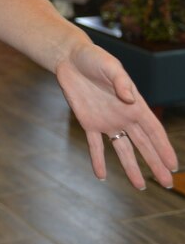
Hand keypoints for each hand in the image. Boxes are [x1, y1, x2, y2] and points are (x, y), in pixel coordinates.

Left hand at [56, 43, 178, 188]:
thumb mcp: (110, 66)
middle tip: (167, 184)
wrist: (69, 58)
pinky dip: (97, 160)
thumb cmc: (94, 58)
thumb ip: (121, 82)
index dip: (163, 148)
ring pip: (122, 149)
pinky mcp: (88, 122)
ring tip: (140, 186)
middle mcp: (123, 116)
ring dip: (131, 167)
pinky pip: (94, 145)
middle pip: (143, 145)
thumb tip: (130, 98)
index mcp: (134, 104)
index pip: (153, 130)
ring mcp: (106, 121)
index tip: (173, 166)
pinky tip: (100, 175)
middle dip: (155, 163)